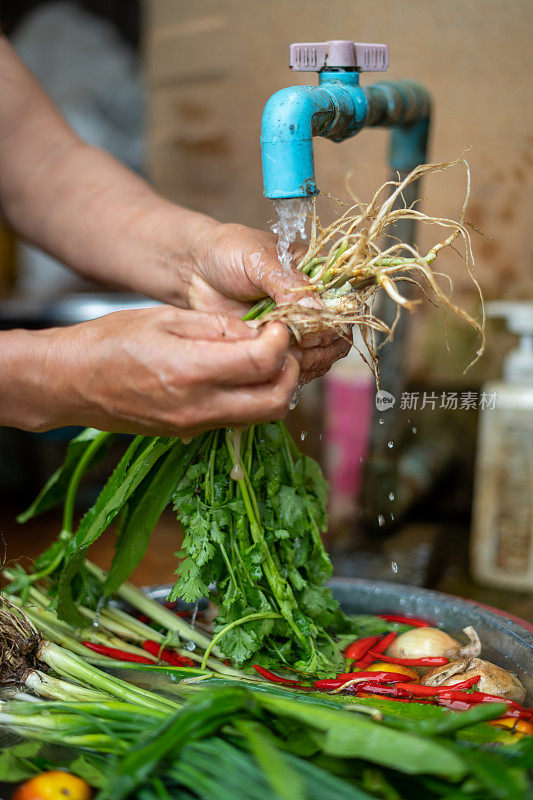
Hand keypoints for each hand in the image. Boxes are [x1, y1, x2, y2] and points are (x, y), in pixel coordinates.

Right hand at [3, 308, 299, 435]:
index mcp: (191, 370)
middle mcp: (199, 406)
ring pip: (262, 416)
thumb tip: (258, 332)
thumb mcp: (165, 318)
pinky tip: (239, 375)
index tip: (278, 325)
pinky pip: (238, 419)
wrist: (72, 382)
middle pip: (276, 400)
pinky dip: (252, 398)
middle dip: (291, 370)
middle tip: (281, 346)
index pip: (263, 363)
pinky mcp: (190, 433)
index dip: (281, 341)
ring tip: (263, 359)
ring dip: (275, 388)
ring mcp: (195, 425)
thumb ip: (217, 327)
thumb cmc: (111, 341)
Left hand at [185, 222, 350, 382]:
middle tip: (290, 336)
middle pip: (335, 336)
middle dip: (316, 341)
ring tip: (274, 343)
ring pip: (318, 357)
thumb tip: (314, 308)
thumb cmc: (227, 253)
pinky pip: (293, 368)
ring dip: (301, 358)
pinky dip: (285, 368)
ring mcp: (295, 331)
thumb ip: (287, 284)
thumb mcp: (259, 259)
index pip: (344, 302)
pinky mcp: (275, 349)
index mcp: (318, 276)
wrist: (193, 271)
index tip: (314, 321)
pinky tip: (269, 359)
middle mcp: (312, 306)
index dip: (334, 317)